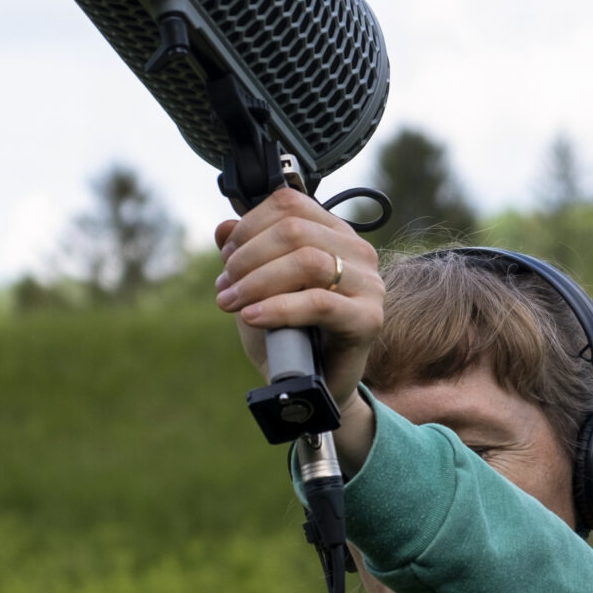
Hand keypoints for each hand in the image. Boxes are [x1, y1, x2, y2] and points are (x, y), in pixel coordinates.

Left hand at [215, 188, 384, 452]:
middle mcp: (357, 252)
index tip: (226, 255)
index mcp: (334, 234)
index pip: (290, 204)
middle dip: (248, 257)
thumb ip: (245, 255)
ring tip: (230, 303)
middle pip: (294, 230)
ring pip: (307, 261)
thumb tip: (224, 226)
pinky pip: (318, 303)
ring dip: (257, 281)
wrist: (313, 388)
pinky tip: (252, 316)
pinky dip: (278, 308)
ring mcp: (368, 284)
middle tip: (225, 287)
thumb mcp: (258, 290)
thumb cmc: (290, 335)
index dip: (250, 225)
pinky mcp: (368, 318)